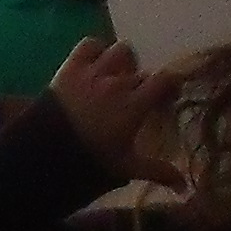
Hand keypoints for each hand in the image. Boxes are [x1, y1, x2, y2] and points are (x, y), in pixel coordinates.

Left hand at [46, 38, 186, 189]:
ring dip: (122, 61)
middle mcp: (118, 83)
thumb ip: (157, 171)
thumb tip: (185, 186)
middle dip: (142, 82)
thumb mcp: (126, 166)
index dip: (170, 85)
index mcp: (135, 104)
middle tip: (136, 96)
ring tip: (117, 75)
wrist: (45, 151)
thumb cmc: (90, 159)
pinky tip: (95, 63)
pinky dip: (95, 49)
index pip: (166, 79)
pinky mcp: (71, 66)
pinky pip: (89, 44)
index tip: (166, 97)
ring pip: (120, 51)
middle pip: (141, 71)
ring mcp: (94, 72)